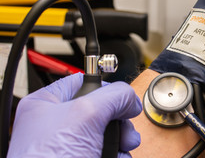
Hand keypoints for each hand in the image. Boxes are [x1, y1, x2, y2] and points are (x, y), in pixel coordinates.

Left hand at [8, 73, 141, 157]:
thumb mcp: (85, 115)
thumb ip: (113, 96)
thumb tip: (129, 99)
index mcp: (47, 104)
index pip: (82, 82)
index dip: (105, 87)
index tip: (121, 97)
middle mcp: (57, 125)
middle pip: (100, 109)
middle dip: (119, 119)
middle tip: (125, 126)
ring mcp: (70, 147)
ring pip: (107, 133)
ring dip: (122, 139)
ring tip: (124, 146)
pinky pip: (108, 151)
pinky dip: (119, 155)